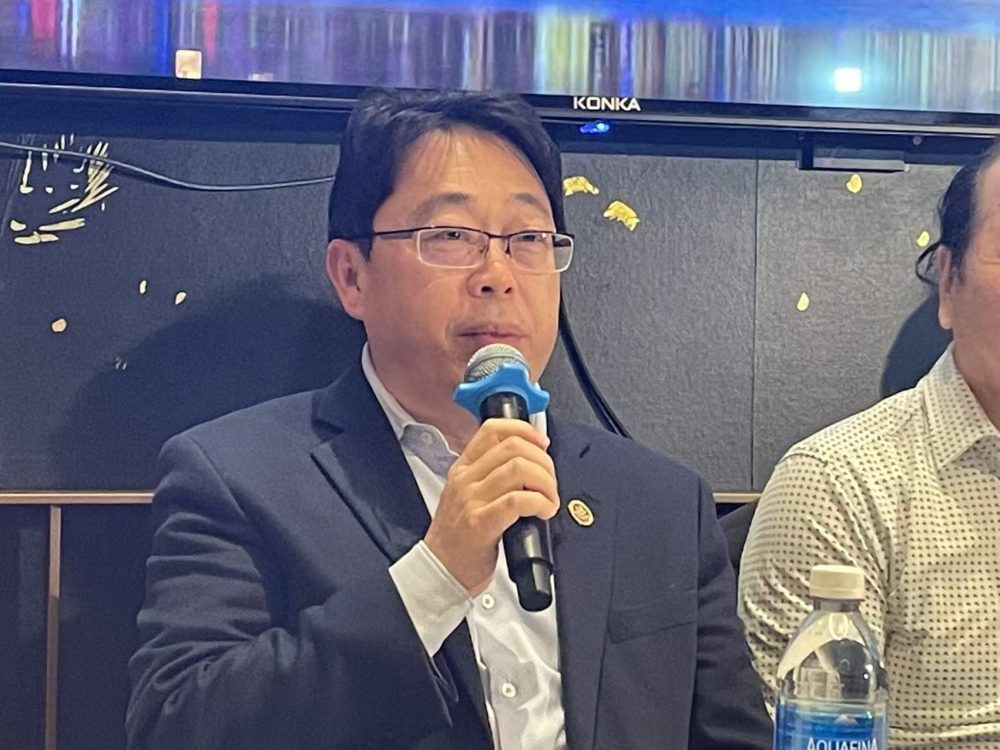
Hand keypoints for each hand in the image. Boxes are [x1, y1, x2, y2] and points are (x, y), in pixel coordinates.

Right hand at [424, 419, 559, 595]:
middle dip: (543, 461)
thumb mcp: (466, 495)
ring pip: (519, 469)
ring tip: (549, 499)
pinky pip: (518, 500)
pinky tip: (544, 511)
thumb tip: (530, 463)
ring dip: (546, 482)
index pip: (493, 429)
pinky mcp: (481, 523)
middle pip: (513, 447)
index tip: (542, 443)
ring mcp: (472, 500)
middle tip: (550, 480)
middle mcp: (466, 479)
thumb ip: (490, 475)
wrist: (440, 571)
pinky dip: (540, 502)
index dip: (525, 430)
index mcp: (463, 468)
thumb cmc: (458, 538)